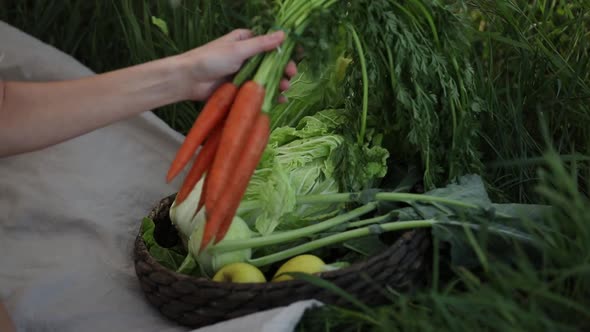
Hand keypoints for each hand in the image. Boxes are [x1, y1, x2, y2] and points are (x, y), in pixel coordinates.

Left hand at [178, 29, 297, 101]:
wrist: (188, 80)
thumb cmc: (210, 59)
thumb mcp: (238, 50)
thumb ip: (261, 44)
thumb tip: (283, 34)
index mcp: (245, 41)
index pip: (271, 44)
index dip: (285, 51)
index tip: (297, 57)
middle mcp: (246, 56)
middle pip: (272, 63)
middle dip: (284, 70)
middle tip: (291, 76)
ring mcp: (244, 73)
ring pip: (267, 78)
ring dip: (279, 83)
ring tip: (285, 89)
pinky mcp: (240, 88)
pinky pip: (258, 91)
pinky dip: (269, 95)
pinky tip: (279, 100)